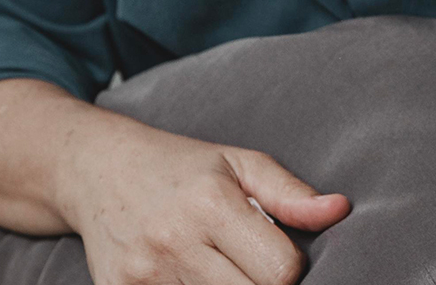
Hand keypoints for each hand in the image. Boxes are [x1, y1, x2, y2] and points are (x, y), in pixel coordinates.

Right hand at [55, 114, 350, 284]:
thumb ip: (290, 193)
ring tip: (220, 271)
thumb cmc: (180, 167)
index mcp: (211, 203)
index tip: (278, 258)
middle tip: (252, 269)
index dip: (290, 271)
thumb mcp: (238, 163)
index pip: (280, 271)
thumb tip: (339, 211)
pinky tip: (192, 280)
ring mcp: (142, 275)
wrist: (96, 170)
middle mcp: (174, 240)